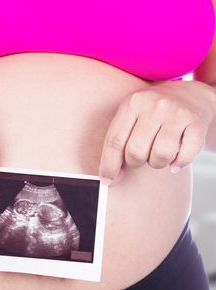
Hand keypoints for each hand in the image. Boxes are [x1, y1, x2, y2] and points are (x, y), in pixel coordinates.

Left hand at [99, 80, 215, 185]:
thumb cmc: (150, 113)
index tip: (107, 180)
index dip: (109, 165)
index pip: (114, 141)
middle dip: (135, 162)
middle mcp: (154, 106)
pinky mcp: (196, 123)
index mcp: (132, 104)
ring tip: (157, 155)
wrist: (188, 95)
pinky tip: (175, 161)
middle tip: (140, 157)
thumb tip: (109, 178)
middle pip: (136, 151)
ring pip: (161, 155)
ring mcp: (177, 113)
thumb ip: (117, 142)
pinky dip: (179, 164)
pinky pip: (185, 156)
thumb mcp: (129, 117)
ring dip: (157, 163)